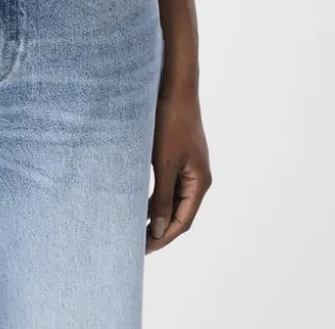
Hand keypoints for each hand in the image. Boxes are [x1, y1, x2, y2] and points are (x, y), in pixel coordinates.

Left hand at [146, 88, 211, 251]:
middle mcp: (198, 177)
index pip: (182, 221)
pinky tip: (138, 200)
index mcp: (199, 182)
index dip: (163, 237)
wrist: (174, 85)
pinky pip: (168, 183)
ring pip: (173, 198)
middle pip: (179, 212)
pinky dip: (155, 195)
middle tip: (135, 242)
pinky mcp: (179, 154)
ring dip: (156, 212)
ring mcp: (189, 165)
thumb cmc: (170, 122)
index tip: (143, 249)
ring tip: (135, 226)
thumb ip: (161, 197)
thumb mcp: (164, 163)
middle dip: (159, 229)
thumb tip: (158, 229)